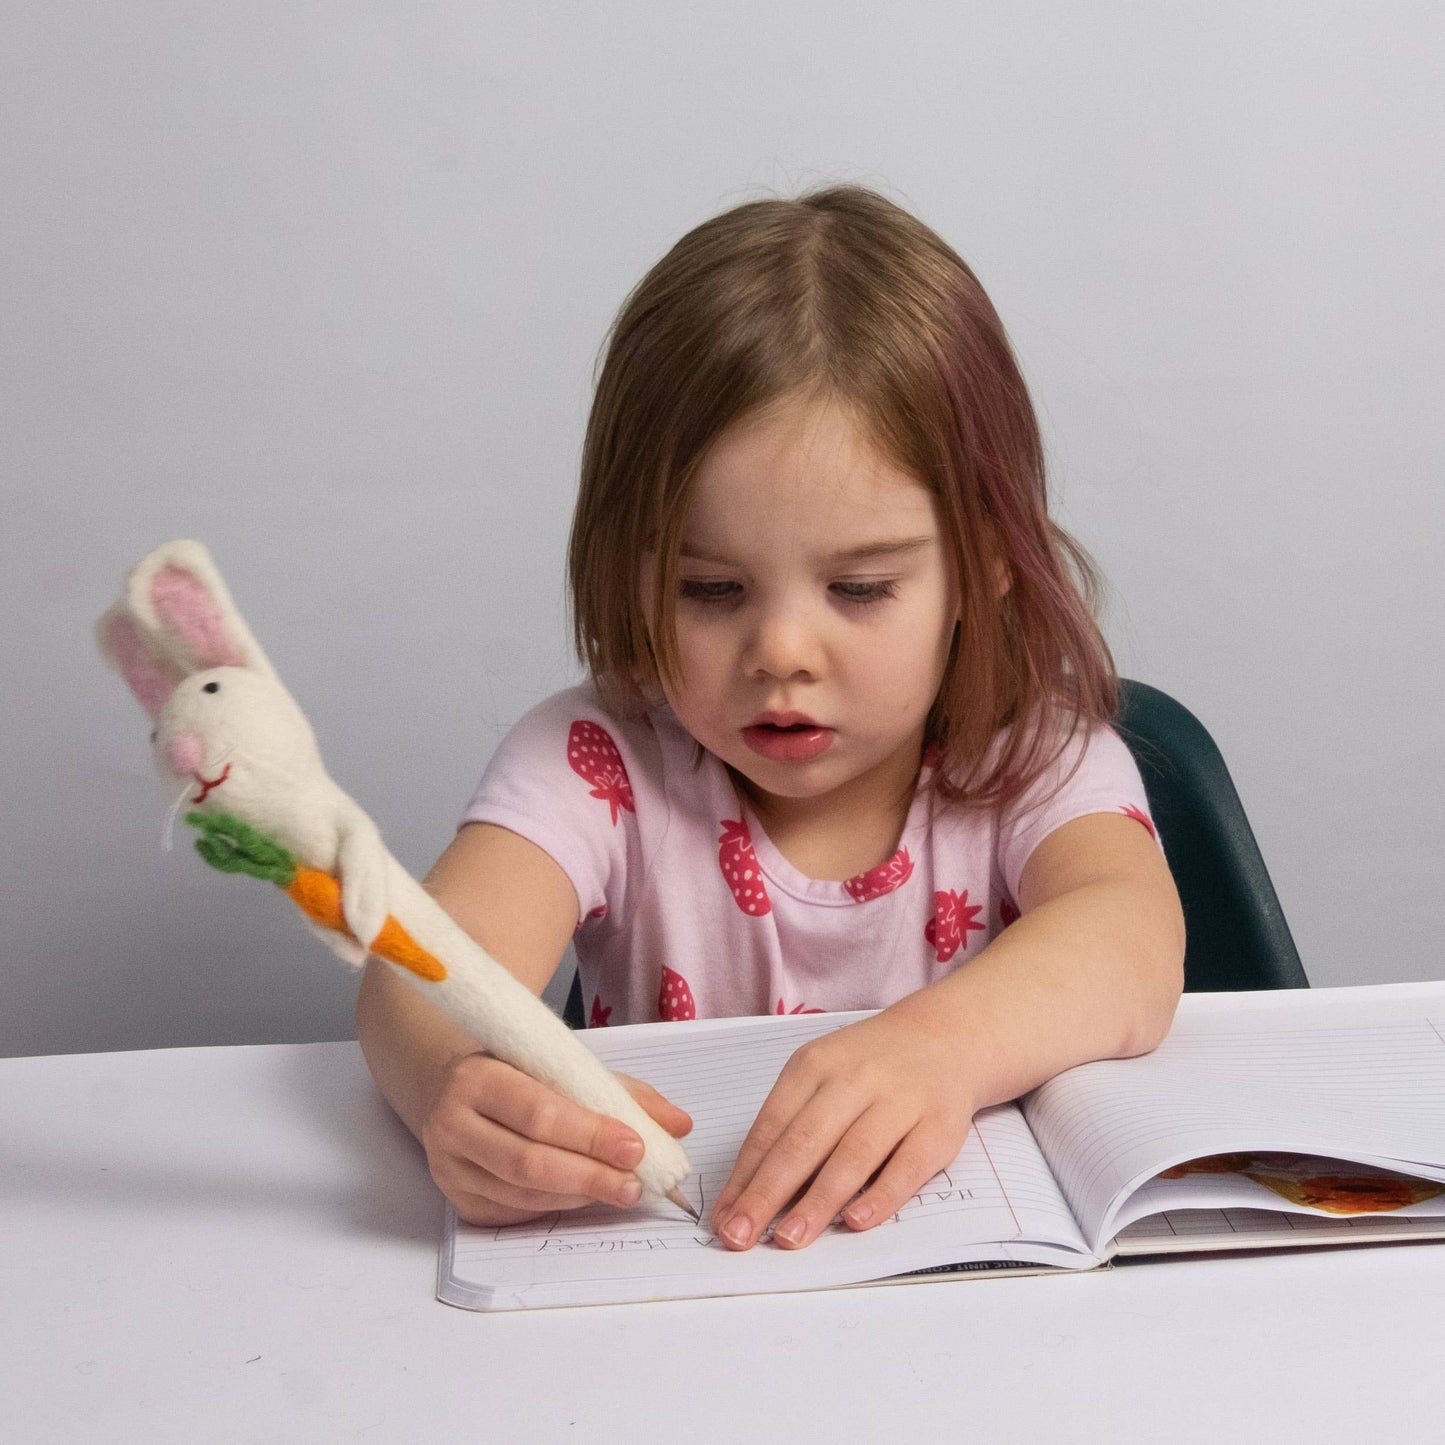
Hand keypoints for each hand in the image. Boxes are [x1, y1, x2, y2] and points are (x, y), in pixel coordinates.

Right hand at [420, 1053, 691, 1226]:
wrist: (455, 1089)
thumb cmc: (521, 1074)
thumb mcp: (566, 1067)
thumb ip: (623, 1092)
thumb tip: (680, 1124)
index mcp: (477, 1077)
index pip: (538, 1112)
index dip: (589, 1134)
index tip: (635, 1147)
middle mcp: (452, 1123)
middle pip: (528, 1162)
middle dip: (590, 1175)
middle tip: (636, 1184)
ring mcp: (450, 1167)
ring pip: (523, 1194)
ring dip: (579, 1196)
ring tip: (622, 1191)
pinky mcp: (458, 1200)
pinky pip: (514, 1212)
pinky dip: (557, 1206)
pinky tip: (586, 1197)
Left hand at [710, 998, 976, 1249]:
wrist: (944, 1036)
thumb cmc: (869, 1067)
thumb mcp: (823, 1075)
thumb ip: (792, 1124)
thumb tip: (749, 1192)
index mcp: (815, 1064)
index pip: (771, 1126)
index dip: (745, 1175)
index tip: (723, 1218)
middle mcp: (855, 1078)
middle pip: (804, 1141)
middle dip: (767, 1193)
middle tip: (740, 1236)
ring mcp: (900, 1101)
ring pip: (852, 1155)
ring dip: (817, 1202)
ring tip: (788, 1239)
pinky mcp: (939, 1126)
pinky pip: (907, 1167)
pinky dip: (880, 1196)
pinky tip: (854, 1222)